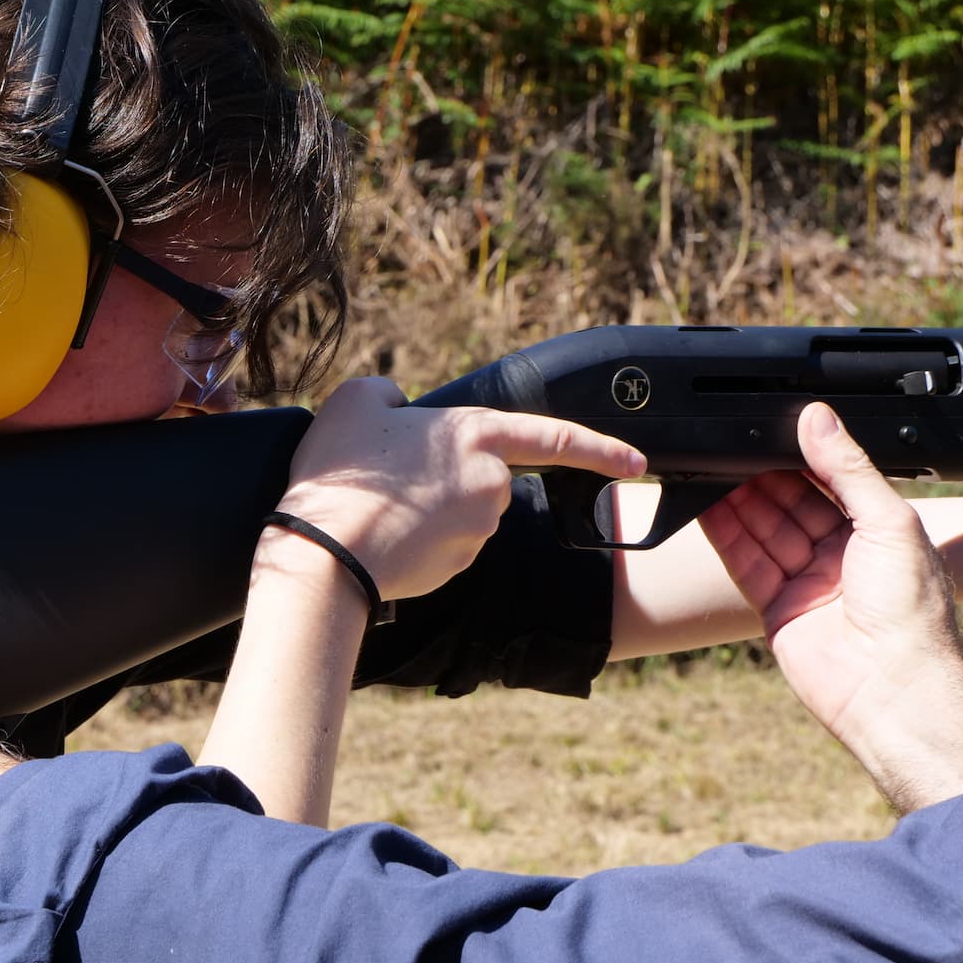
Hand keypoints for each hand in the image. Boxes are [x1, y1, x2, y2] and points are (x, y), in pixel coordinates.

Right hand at [269, 377, 645, 603]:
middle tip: (391, 478)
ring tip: (378, 503)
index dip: (601, 448)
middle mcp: (490, 485)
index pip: (555, 436)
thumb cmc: (340, 474)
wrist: (325, 554)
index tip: (636, 462)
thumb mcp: (355, 401)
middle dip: (447, 478)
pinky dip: (419, 537)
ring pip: (462, 511)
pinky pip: (445, 544)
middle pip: (484, 476)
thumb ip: (390, 395)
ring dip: (430, 506)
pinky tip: (381, 532)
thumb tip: (400, 410)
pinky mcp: (457, 567)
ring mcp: (477, 531)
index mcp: (476, 435)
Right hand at [700, 402, 962, 809]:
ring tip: (709, 467)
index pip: (832, 482)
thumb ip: (848, 468)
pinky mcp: (777, 609)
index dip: (802, 456)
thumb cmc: (911, 613)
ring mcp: (808, 583)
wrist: (892, 686)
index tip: (774, 428)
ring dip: (738, 500)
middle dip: (763, 475)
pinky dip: (726, 535)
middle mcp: (843, 557)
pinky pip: (746, 564)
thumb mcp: (889, 520)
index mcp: (880, 533)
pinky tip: (706, 507)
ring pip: (766, 531)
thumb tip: (819, 419)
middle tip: (732, 445)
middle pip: (793, 504)